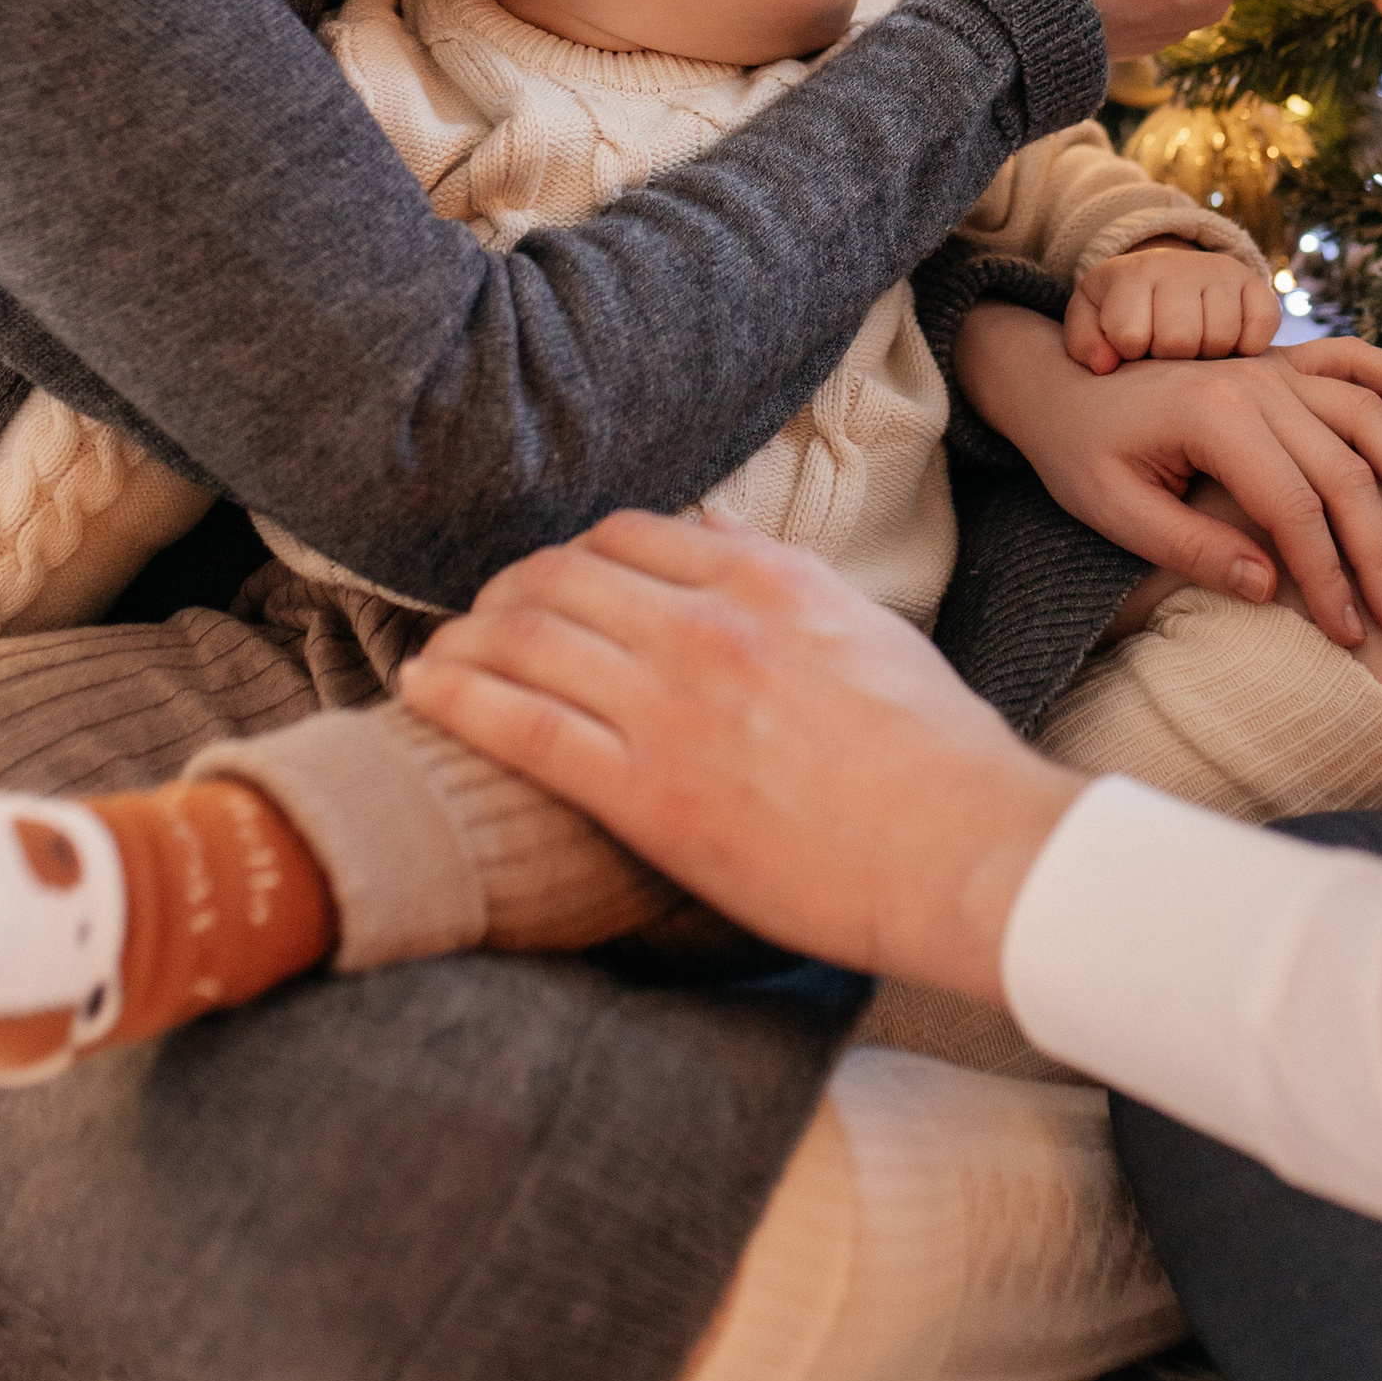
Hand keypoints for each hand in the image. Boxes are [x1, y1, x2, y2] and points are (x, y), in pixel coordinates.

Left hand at [400, 514, 1075, 999]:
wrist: (961, 847)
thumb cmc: (934, 753)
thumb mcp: (865, 629)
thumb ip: (782, 580)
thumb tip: (715, 533)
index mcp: (766, 579)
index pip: (629, 533)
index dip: (572, 554)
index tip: (550, 582)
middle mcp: (708, 626)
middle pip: (561, 576)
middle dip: (505, 592)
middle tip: (480, 620)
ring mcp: (673, 706)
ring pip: (526, 639)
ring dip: (465, 639)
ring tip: (439, 655)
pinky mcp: (648, 793)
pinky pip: (521, 725)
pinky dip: (456, 697)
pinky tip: (420, 691)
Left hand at [952, 302, 1381, 646]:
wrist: (1061, 383)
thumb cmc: (1082, 455)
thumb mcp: (1115, 513)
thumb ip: (1192, 548)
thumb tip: (1268, 588)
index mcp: (1213, 417)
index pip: (1294, 508)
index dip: (1328, 576)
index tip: (1348, 633)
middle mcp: (1254, 382)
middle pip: (1343, 472)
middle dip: (1379, 551)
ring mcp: (1270, 366)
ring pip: (1364, 417)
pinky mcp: (1277, 364)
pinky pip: (1353, 361)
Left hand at [1064, 244, 1279, 372]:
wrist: (1164, 278)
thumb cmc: (1122, 311)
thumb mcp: (1089, 321)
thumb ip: (1083, 344)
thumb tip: (1105, 365)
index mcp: (1132, 273)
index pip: (1131, 336)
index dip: (1130, 353)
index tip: (1131, 345)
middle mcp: (1179, 265)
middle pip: (1180, 341)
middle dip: (1170, 357)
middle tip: (1165, 350)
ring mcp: (1221, 272)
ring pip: (1221, 338)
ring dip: (1207, 356)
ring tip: (1192, 347)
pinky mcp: (1257, 285)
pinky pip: (1261, 328)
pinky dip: (1247, 347)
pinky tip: (1226, 345)